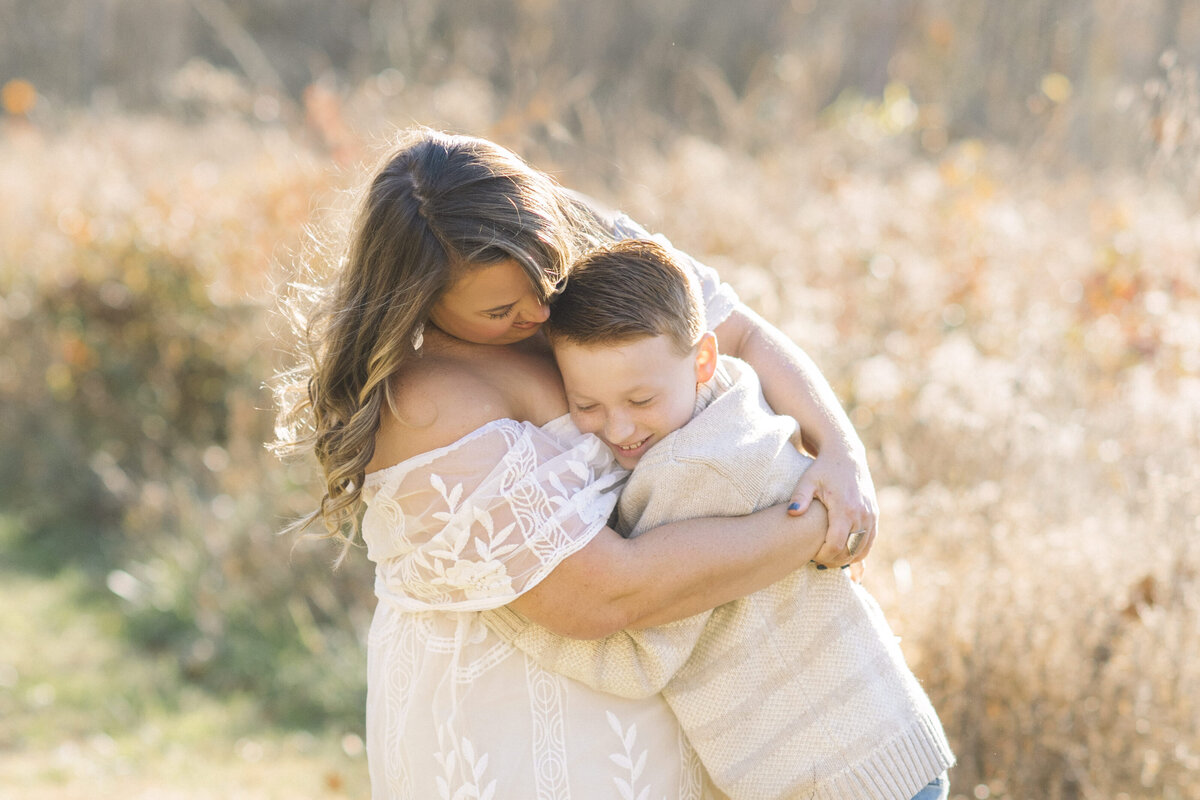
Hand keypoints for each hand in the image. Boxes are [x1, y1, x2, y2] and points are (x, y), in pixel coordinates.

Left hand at [788, 447, 877, 567]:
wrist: (845, 455)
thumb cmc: (822, 469)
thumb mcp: (807, 480)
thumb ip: (799, 497)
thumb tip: (792, 513)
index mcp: (845, 508)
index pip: (836, 545)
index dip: (824, 556)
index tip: (811, 556)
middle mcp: (862, 514)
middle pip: (850, 551)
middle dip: (834, 560)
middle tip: (818, 561)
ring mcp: (871, 515)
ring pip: (862, 549)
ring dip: (847, 559)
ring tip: (829, 559)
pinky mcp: (874, 515)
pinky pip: (870, 541)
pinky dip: (859, 552)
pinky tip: (845, 555)